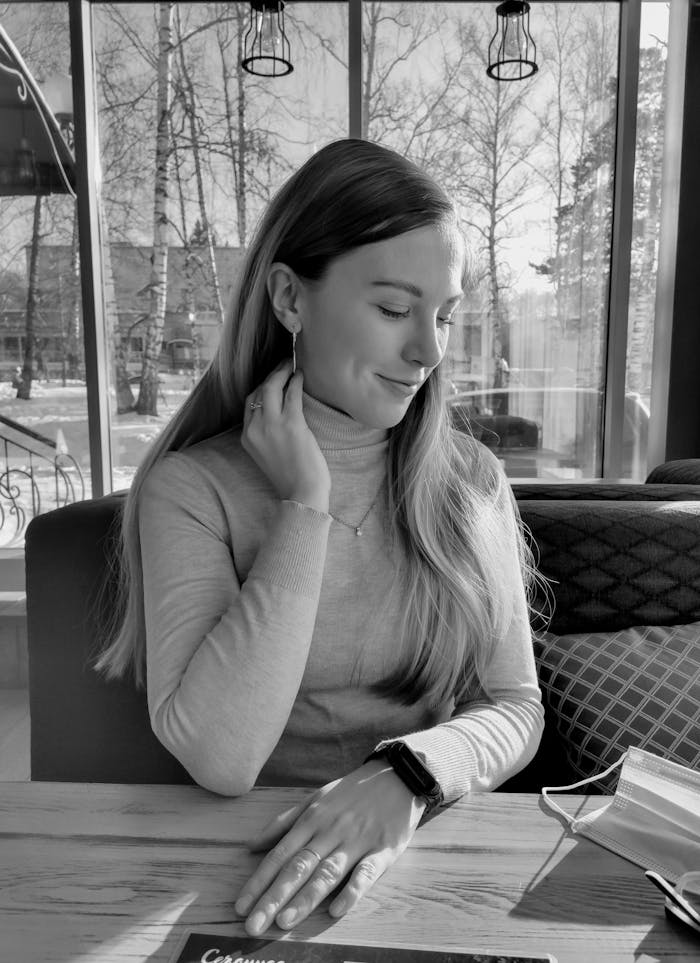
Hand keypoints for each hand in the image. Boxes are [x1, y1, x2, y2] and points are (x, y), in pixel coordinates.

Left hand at [234, 761, 425, 934]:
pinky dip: (352, 891)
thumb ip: (283, 823)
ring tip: (284, 921)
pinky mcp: (383, 850)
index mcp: (311, 820)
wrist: (397, 775)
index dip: (258, 881)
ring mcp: (356, 841)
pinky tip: (337, 910)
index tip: (239, 906)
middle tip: (253, 924)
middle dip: (273, 897)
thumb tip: (250, 846)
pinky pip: (365, 873)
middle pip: (298, 867)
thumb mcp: (315, 799)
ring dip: (305, 898)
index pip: (279, 855)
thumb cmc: (351, 792)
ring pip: (327, 872)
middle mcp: (330, 832)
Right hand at [242, 360, 330, 513]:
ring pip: (272, 387)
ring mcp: (272, 425)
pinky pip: (292, 394)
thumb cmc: (291, 477)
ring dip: (282, 372)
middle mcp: (256, 429)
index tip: (272, 379)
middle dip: (271, 375)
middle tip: (283, 365)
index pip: (249, 403)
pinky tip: (301, 376)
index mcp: (248, 437)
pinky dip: (296, 381)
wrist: (302, 493)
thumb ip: (266, 434)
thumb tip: (278, 413)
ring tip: (291, 365)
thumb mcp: (268, 454)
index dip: (261, 387)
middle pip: (258, 391)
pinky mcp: (291, 424)